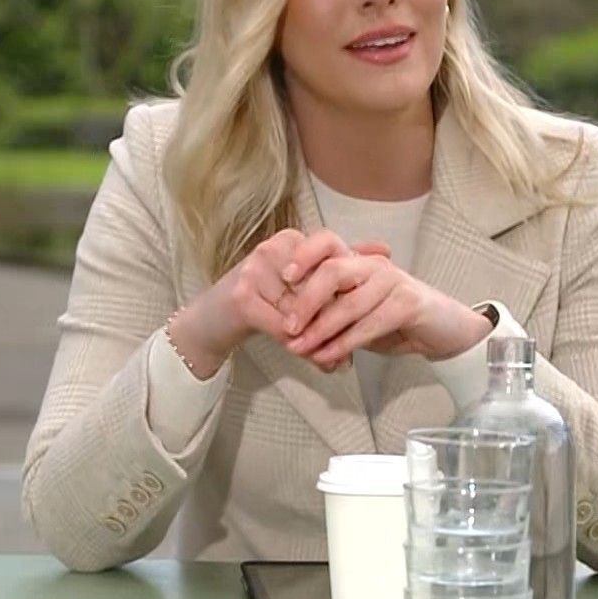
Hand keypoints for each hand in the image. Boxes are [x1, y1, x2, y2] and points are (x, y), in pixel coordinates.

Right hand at [170, 229, 378, 376]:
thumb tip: (387, 252)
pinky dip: (299, 347)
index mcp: (292, 240)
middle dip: (337, 319)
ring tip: (335, 358)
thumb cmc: (261, 302)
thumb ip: (338, 270)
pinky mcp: (244, 296)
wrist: (210, 321)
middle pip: (321, 286)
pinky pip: (284, 327)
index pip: (334, 258)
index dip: (351, 288)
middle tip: (353, 344)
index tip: (370, 307)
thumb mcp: (300, 285)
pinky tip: (311, 359)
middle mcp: (274, 248)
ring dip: (321, 338)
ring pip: (304, 310)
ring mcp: (256, 270)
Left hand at [277, 233, 491, 371]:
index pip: (327, 244)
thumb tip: (292, 330)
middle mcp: (375, 265)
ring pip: (349, 303)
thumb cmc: (397, 320)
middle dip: (306, 300)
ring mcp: (393, 282)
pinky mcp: (408, 303)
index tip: (284, 276)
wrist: (445, 329)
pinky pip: (369, 324)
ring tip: (301, 349)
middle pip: (333, 271)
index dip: (304, 255)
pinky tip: (328, 355)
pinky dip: (345, 343)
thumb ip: (330, 313)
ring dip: (321, 330)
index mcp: (360, 261)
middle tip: (288, 326)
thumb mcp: (358, 314)